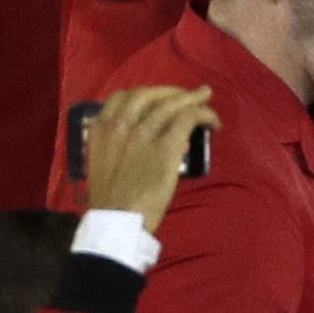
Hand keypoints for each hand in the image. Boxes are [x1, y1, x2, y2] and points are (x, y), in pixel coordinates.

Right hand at [79, 84, 219, 231]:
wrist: (117, 220)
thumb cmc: (109, 199)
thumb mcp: (102, 163)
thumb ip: (118, 145)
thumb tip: (147, 138)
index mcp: (100, 128)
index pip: (123, 97)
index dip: (147, 94)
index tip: (160, 99)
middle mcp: (120, 124)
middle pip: (150, 94)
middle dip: (172, 92)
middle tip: (189, 96)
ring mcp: (143, 133)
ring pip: (172, 104)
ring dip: (192, 99)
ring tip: (206, 98)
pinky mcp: (165, 146)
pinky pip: (188, 119)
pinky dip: (203, 115)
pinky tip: (212, 122)